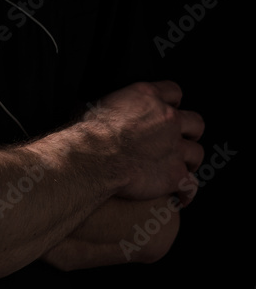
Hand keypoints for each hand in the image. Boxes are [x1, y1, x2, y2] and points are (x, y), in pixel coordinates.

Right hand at [85, 80, 203, 205]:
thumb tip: (99, 107)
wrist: (94, 156)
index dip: (172, 103)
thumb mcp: (102, 104)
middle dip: (190, 132)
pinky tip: (182, 197)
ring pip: (197, 153)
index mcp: (148, 97)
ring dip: (190, 161)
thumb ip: (116, 105)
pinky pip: (190, 185)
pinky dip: (187, 192)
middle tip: (181, 140)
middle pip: (195, 122)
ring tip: (183, 167)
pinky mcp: (175, 174)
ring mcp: (174, 147)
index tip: (169, 110)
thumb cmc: (91, 132)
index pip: (174, 92)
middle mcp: (167, 118)